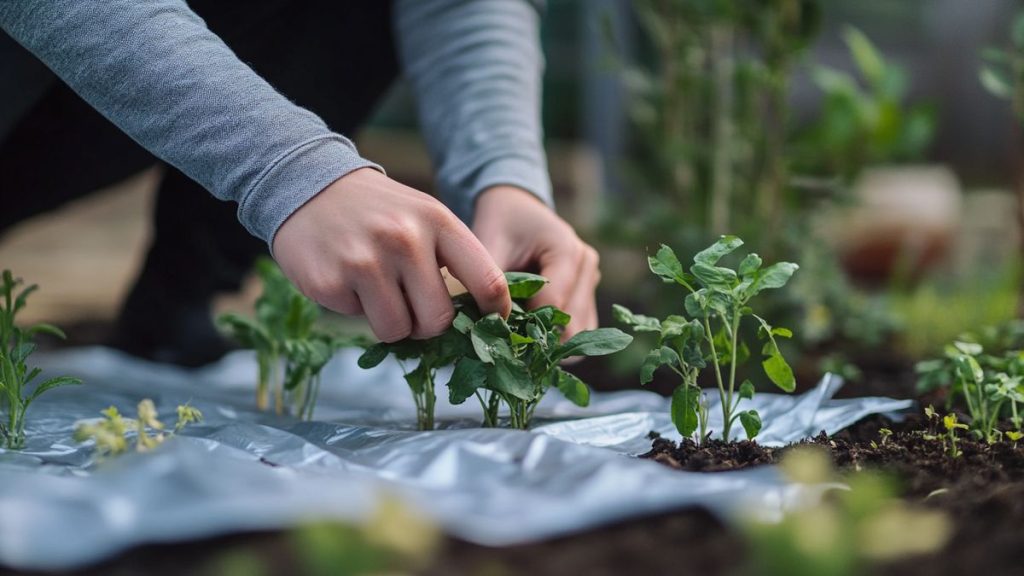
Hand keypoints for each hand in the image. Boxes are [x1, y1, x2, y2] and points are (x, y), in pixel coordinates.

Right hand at [272, 168, 510, 341]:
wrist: (307, 184)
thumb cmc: (378, 211)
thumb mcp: (423, 216)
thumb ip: (452, 258)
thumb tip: (479, 318)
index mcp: (438, 221)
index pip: (487, 280)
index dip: (494, 311)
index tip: (491, 323)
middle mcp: (405, 239)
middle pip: (439, 319)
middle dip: (427, 325)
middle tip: (413, 308)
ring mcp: (366, 261)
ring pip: (398, 330)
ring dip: (391, 322)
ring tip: (377, 290)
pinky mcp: (331, 282)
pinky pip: (359, 321)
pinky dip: (356, 308)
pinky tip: (347, 277)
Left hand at [472, 186, 599, 338]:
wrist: (517, 209)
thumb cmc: (501, 224)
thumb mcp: (489, 245)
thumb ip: (488, 283)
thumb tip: (482, 324)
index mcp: (567, 250)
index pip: (553, 305)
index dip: (527, 327)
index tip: (499, 339)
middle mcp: (587, 266)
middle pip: (573, 323)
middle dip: (540, 339)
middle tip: (508, 347)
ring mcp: (591, 280)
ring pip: (580, 331)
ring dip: (551, 341)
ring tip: (519, 341)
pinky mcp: (588, 293)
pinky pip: (579, 327)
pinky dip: (557, 337)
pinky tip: (531, 335)